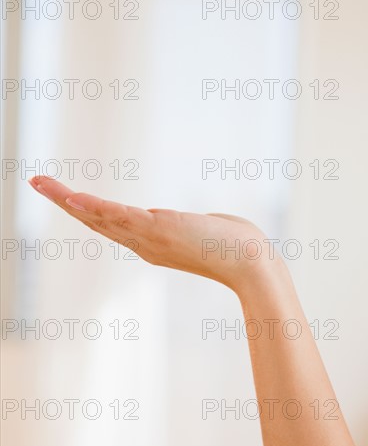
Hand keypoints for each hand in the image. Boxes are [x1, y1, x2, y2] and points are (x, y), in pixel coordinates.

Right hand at [28, 176, 281, 292]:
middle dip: (65, 202)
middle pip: (97, 220)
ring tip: (42, 183)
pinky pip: (121, 217)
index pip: (111, 224)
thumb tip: (192, 222)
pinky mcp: (160, 229)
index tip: (68, 197)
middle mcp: (144, 244)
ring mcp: (150, 238)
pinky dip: (95, 208)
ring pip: (101, 216)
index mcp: (152, 243)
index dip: (86, 210)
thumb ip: (188, 226)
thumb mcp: (203, 231)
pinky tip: (74, 198)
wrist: (251, 263)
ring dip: (69, 200)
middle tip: (38, 183)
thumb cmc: (234, 248)